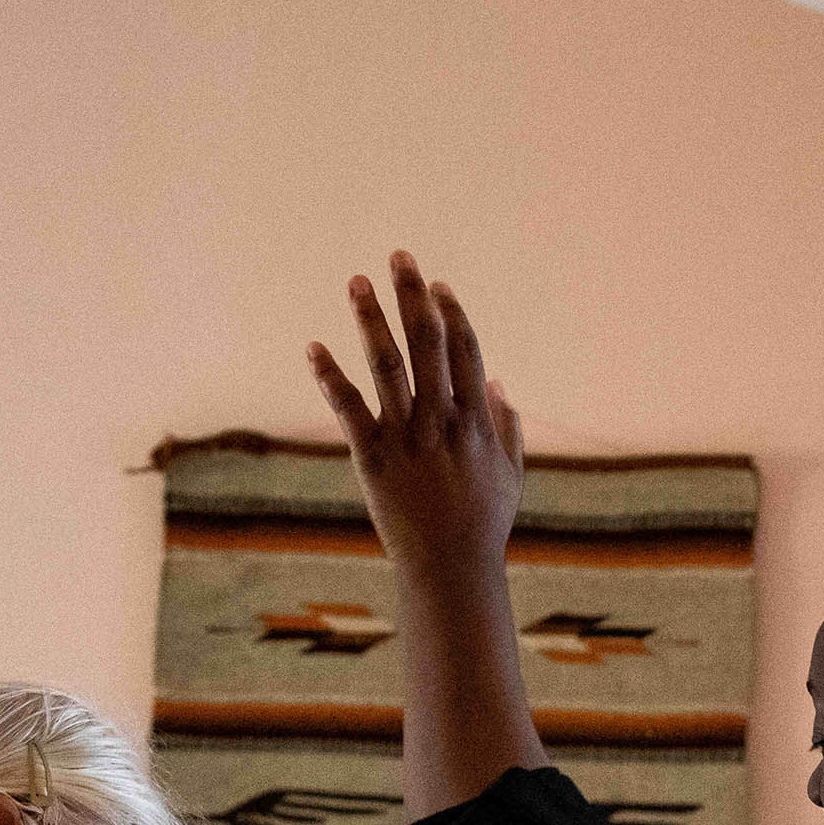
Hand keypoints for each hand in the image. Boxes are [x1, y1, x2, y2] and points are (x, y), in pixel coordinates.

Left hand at [308, 252, 523, 582]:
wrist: (452, 569)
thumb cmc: (483, 524)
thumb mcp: (510, 474)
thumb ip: (505, 426)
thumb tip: (498, 382)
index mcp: (474, 421)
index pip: (464, 352)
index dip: (451, 313)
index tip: (437, 285)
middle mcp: (442, 422)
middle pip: (428, 344)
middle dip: (413, 297)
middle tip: (399, 256)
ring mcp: (407, 438)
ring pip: (388, 366)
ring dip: (372, 320)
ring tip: (356, 282)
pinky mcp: (373, 458)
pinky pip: (349, 410)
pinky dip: (330, 377)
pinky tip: (313, 348)